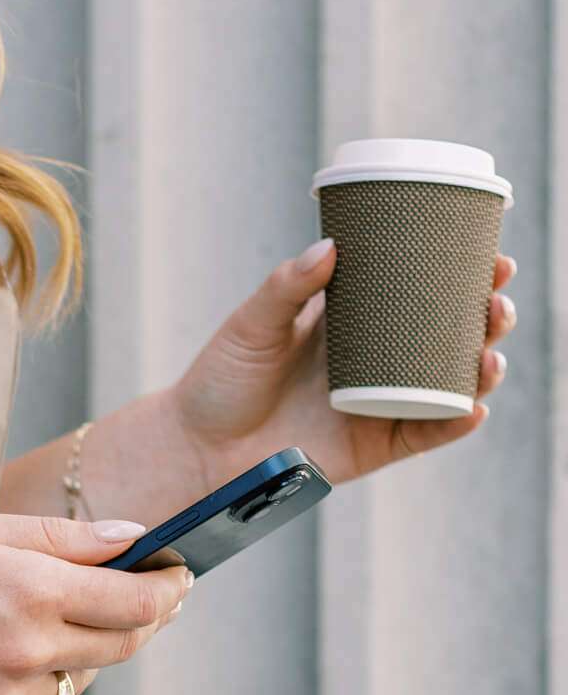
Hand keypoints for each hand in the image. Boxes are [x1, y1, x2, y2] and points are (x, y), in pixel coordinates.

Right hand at [0, 510, 192, 694]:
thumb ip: (59, 536)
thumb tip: (130, 539)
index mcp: (31, 590)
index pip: (138, 601)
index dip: (170, 589)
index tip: (181, 576)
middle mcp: (29, 651)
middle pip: (123, 645)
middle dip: (144, 619)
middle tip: (149, 595)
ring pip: (79, 677)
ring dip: (82, 648)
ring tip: (47, 615)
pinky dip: (33, 676)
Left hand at [168, 237, 517, 491]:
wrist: (198, 448)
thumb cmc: (221, 380)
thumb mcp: (253, 323)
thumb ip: (288, 286)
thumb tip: (330, 246)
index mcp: (355, 321)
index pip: (421, 290)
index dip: (461, 273)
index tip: (489, 253)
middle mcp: (377, 360)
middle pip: (449, 334)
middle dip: (486, 315)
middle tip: (495, 297)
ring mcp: (380, 403)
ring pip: (449, 382)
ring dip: (483, 363)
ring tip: (491, 346)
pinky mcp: (373, 445)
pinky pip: (427, 433)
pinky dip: (456, 420)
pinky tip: (474, 403)